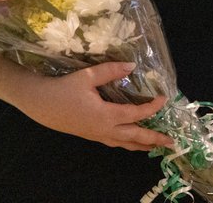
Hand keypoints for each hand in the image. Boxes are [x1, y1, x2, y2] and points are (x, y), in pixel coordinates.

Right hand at [14, 62, 172, 150]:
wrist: (40, 104)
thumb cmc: (64, 89)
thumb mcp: (87, 76)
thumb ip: (111, 70)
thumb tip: (132, 66)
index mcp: (106, 115)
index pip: (136, 114)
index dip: (152, 108)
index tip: (164, 99)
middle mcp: (104, 129)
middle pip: (135, 137)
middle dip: (154, 139)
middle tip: (171, 142)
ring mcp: (97, 134)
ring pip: (124, 143)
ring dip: (142, 145)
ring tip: (156, 147)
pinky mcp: (91, 135)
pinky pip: (114, 142)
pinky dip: (127, 143)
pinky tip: (131, 141)